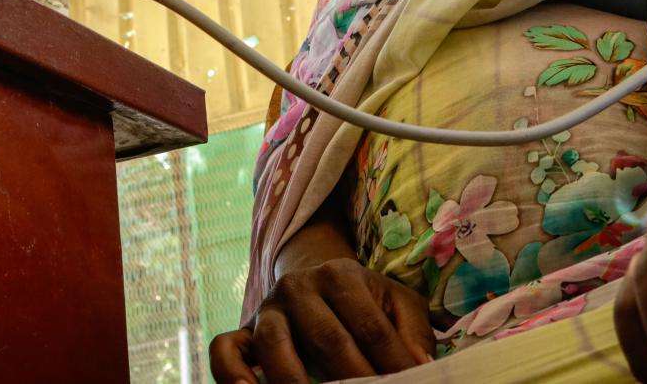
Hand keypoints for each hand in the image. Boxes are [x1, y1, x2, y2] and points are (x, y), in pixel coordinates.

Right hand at [209, 257, 433, 383]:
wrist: (316, 281)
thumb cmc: (365, 301)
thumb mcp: (396, 304)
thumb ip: (412, 332)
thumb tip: (422, 366)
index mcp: (341, 274)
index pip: (371, 326)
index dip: (392, 361)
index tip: (409, 382)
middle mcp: (299, 286)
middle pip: (327, 339)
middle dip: (354, 377)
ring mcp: (268, 309)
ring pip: (273, 344)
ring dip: (295, 380)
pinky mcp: (243, 330)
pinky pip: (225, 350)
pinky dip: (231, 374)